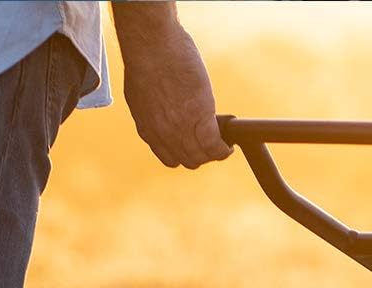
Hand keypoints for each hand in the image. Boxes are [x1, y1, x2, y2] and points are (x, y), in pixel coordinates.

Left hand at [117, 11, 229, 169]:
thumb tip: (165, 113)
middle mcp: (164, 134)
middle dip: (202, 155)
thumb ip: (152, 110)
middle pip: (189, 160)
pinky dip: (224, 148)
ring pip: (203, 156)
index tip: (194, 147)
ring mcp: (182, 127)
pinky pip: (215, 145)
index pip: (170, 158)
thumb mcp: (141, 92)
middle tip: (213, 144)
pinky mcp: (200, 116)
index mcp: (148, 129)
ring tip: (223, 144)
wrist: (151, 42)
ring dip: (215, 153)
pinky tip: (230, 144)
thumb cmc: (145, 56)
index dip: (185, 155)